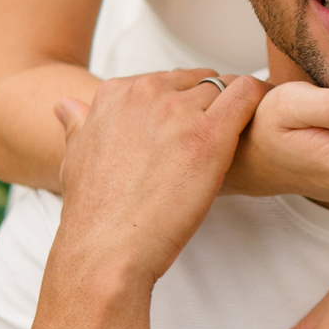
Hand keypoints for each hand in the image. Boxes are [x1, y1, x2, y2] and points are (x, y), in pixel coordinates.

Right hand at [53, 70, 265, 285]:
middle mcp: (146, 92)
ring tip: (239, 140)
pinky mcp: (210, 133)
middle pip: (198, 80)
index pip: (165, 80)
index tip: (188, 129)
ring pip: (225, 87)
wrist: (107, 248)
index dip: (182, 104)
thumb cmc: (94, 212)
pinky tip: (261, 124)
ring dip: (234, 110)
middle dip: (210, 105)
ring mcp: (178, 110)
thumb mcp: (74, 156)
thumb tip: (67, 105)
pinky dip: (259, 101)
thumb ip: (78, 123)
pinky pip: (248, 93)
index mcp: (115, 92)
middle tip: (215, 139)